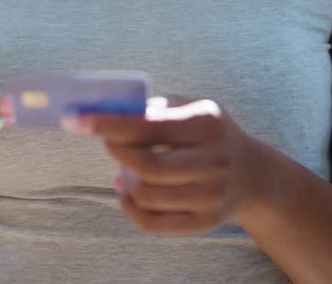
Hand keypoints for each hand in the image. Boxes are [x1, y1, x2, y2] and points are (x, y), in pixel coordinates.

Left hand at [66, 97, 266, 235]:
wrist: (253, 174)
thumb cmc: (210, 134)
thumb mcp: (193, 107)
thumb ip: (155, 108)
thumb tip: (107, 110)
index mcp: (206, 124)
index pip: (149, 126)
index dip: (109, 125)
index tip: (78, 121)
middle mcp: (213, 161)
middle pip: (148, 166)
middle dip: (117, 153)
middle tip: (106, 144)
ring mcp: (211, 195)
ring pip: (148, 196)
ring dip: (125, 182)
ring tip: (122, 170)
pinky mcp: (205, 222)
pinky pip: (155, 223)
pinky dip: (131, 208)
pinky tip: (127, 192)